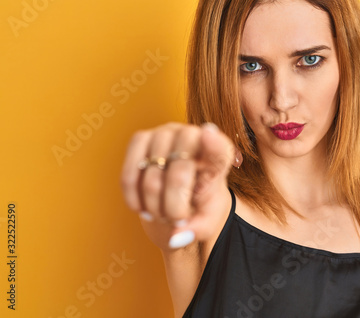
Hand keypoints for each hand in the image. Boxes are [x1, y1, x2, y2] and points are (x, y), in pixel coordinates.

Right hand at [120, 122, 234, 248]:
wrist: (178, 194)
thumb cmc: (198, 204)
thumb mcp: (207, 220)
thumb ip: (197, 229)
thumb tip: (176, 235)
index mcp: (218, 155)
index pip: (219, 147)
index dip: (213, 142)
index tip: (209, 135)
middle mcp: (193, 136)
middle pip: (181, 168)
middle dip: (174, 203)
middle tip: (176, 219)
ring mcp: (166, 132)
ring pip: (153, 174)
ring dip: (154, 204)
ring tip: (161, 214)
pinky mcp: (141, 137)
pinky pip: (130, 171)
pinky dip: (133, 195)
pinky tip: (141, 207)